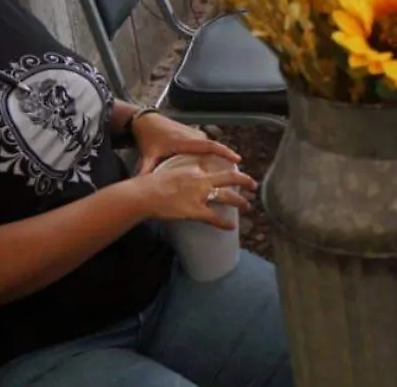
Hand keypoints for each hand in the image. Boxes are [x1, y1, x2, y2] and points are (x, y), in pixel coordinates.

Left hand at [130, 112, 239, 175]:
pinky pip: (207, 143)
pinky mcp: (194, 132)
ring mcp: (194, 132)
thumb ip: (146, 171)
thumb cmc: (149, 137)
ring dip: (220, 154)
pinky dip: (213, 151)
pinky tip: (214, 162)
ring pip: (211, 145)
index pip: (210, 146)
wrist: (147, 121)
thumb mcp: (148, 155)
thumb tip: (142, 186)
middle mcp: (193, 135)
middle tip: (236, 170)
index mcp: (184, 141)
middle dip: (227, 156)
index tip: (236, 160)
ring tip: (228, 168)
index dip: (224, 152)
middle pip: (215, 146)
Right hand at [131, 158, 256, 228]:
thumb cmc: (150, 185)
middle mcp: (200, 180)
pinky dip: (224, 223)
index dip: (225, 174)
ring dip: (240, 202)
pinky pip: (214, 218)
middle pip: (229, 178)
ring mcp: (199, 195)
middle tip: (253, 185)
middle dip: (244, 181)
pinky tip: (231, 226)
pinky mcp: (195, 210)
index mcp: (194, 170)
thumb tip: (186, 176)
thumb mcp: (169, 171)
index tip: (233, 177)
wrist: (142, 195)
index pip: (214, 170)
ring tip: (248, 206)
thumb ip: (181, 173)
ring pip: (227, 197)